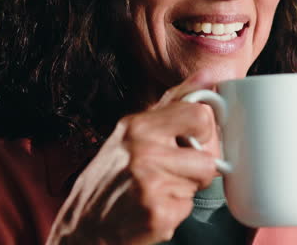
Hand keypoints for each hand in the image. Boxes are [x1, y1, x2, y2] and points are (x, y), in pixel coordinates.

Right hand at [47, 71, 219, 244]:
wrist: (85, 223)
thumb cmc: (114, 172)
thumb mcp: (137, 128)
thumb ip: (177, 100)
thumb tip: (212, 74)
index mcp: (139, 126)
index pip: (200, 115)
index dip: (204, 131)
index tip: (192, 139)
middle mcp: (143, 152)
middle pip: (209, 156)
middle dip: (198, 165)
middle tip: (172, 169)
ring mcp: (150, 185)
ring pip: (202, 181)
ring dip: (187, 187)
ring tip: (159, 187)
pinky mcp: (157, 215)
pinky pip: (189, 206)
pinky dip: (176, 209)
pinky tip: (153, 205)